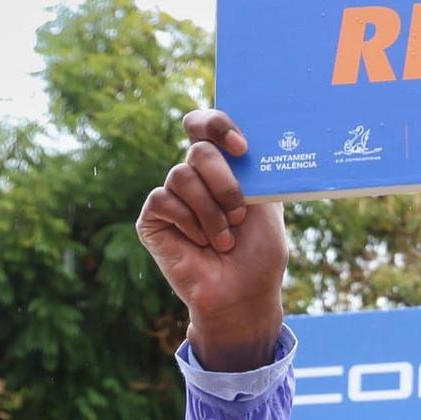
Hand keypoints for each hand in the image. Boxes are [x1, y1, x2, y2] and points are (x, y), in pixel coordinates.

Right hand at [135, 110, 287, 370]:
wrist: (243, 295)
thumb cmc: (259, 254)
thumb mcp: (268, 206)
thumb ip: (254, 171)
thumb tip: (245, 140)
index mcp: (222, 168)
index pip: (205, 126)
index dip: (217, 125)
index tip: (241, 148)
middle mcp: (195, 178)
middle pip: (199, 151)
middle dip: (225, 183)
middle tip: (240, 215)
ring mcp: (172, 197)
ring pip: (181, 176)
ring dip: (210, 212)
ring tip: (223, 240)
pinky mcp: (152, 218)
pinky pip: (163, 200)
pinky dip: (189, 223)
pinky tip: (200, 243)